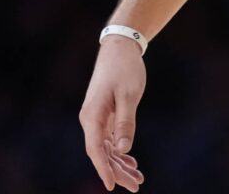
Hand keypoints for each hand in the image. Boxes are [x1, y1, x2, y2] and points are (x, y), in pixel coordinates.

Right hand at [79, 38, 147, 190]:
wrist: (120, 48)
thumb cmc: (124, 69)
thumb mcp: (129, 95)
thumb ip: (126, 122)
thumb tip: (123, 150)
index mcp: (92, 116)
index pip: (96, 150)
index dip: (104, 169)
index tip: (112, 186)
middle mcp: (90, 119)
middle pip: (101, 153)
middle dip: (117, 172)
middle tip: (136, 186)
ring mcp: (96, 118)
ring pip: (106, 148)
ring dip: (120, 164)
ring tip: (138, 179)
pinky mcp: (104, 114)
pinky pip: (109, 139)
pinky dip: (120, 152)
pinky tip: (131, 163)